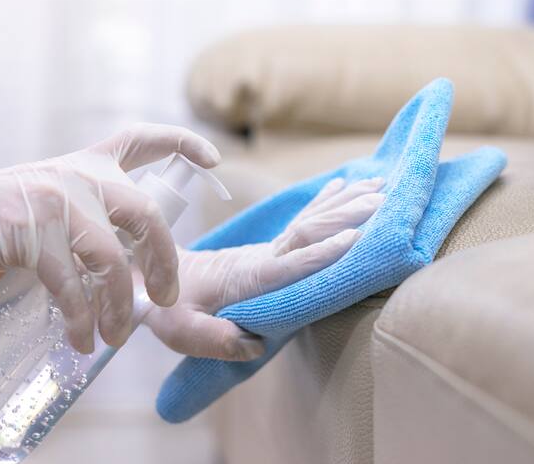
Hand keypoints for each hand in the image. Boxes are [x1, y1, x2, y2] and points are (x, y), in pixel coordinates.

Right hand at [0, 123, 220, 352]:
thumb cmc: (0, 218)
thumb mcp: (53, 201)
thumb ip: (92, 218)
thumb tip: (132, 268)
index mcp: (88, 164)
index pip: (143, 139)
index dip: (182, 143)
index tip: (214, 159)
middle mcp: (79, 175)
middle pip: (146, 214)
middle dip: (164, 263)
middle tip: (165, 300)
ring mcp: (56, 200)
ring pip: (111, 258)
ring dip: (119, 306)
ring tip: (116, 337)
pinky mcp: (31, 232)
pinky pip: (71, 284)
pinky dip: (80, 319)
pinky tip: (81, 341)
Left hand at [144, 176, 384, 360]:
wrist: (149, 273)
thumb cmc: (166, 306)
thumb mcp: (179, 329)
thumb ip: (214, 340)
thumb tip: (255, 346)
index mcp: (246, 277)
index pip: (288, 262)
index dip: (321, 252)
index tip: (356, 237)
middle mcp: (261, 259)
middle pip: (308, 231)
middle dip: (346, 216)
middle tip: (383, 199)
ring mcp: (265, 251)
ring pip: (309, 222)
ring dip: (344, 204)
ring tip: (378, 187)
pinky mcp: (267, 250)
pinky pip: (299, 223)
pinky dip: (323, 203)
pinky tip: (342, 187)